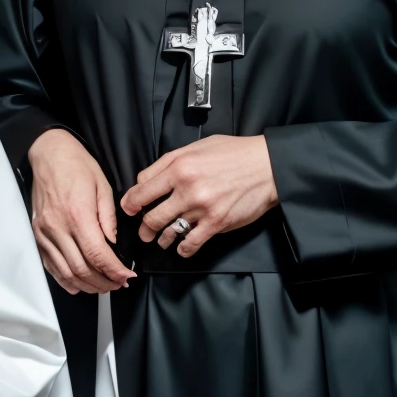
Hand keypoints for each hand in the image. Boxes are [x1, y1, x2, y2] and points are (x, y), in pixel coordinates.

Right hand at [27, 128, 135, 293]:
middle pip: (81, 268)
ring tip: (103, 286)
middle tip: (119, 284)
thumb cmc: (77, 165)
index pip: (97, 254)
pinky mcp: (37, 233)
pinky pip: (50, 264)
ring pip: (65, 271)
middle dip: (104, 282)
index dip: (114, 271)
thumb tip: (114, 245)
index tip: (127, 277)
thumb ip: (109, 219)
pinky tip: (78, 284)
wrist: (48, 153)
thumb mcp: (103, 186)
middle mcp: (57, 226)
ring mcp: (44, 232)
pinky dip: (64, 279)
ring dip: (86, 284)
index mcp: (77, 214)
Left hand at [120, 134, 278, 257]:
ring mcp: (202, 208)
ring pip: (169, 231)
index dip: (130, 202)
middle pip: (151, 215)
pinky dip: (183, 249)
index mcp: (178, 167)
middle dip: (143, 227)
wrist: (267, 166)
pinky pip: (192, 243)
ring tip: (161, 240)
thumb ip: (167, 163)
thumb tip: (145, 180)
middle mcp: (187, 189)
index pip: (141, 190)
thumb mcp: (194, 147)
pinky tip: (182, 249)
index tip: (129, 209)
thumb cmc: (232, 153)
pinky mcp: (218, 223)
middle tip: (143, 232)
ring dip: (161, 239)